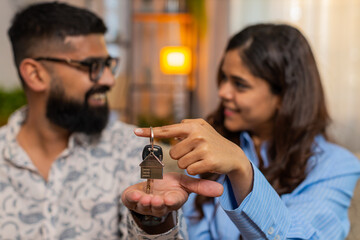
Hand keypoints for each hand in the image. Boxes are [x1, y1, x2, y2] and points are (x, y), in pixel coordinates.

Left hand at [122, 172, 222, 216]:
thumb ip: (200, 186)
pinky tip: (134, 195)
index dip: (172, 201)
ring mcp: (145, 204)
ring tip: (145, 198)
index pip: (174, 202)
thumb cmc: (168, 186)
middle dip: (158, 204)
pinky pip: (132, 201)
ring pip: (145, 206)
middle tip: (157, 200)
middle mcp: (160, 204)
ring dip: (145, 203)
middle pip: (159, 207)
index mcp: (173, 200)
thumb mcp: (184, 183)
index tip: (171, 199)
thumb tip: (221, 189)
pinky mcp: (133, 200)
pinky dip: (132, 198)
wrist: (149, 188)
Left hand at [134, 119, 253, 203]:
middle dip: (181, 156)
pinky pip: (190, 170)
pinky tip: (205, 165)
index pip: (167, 129)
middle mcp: (197, 135)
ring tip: (201, 158)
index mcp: (192, 126)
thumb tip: (168, 128)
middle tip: (195, 153)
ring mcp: (203, 147)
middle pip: (173, 153)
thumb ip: (185, 126)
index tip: (135, 132)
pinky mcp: (208, 161)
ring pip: (180, 163)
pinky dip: (195, 170)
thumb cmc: (213, 141)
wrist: (233, 155)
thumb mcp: (201, 129)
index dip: (151, 132)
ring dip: (188, 164)